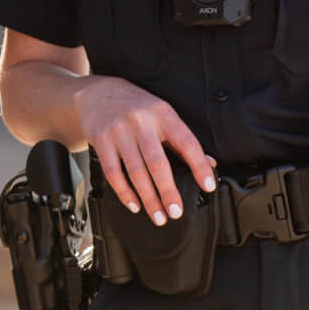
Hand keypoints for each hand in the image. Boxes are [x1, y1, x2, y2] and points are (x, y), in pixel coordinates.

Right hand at [71, 75, 215, 225]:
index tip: (208, 186)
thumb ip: (183, 139)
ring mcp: (119, 131)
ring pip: (135, 171)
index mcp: (162, 114)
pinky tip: (134, 205)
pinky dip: (124, 192)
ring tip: (159, 216)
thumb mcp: (162, 114)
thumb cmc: (136, 106)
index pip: (185, 142)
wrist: (98, 92)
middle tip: (176, 212)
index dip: (198, 165)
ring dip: (148, 198)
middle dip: (168, 191)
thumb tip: (209, 164)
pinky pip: (113, 172)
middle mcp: (141, 121)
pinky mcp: (101, 141)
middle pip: (157, 162)